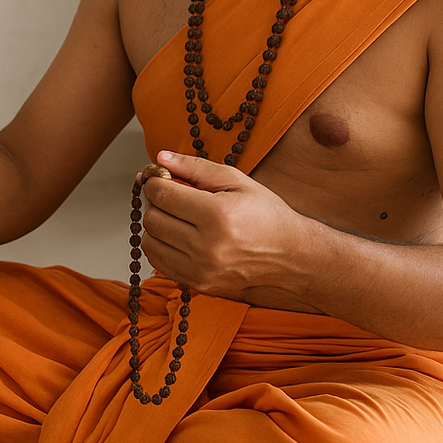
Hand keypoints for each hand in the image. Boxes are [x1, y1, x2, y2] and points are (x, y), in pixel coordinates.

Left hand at [138, 150, 307, 306]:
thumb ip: (195, 167)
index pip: (163, 195)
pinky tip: (177, 234)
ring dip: (156, 224)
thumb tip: (161, 158)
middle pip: (153, 218)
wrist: (292, 257)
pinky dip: (160, 246)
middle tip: (168, 193)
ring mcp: (201, 270)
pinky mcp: (198, 284)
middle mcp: (207, 247)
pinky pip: (159, 263)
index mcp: (218, 216)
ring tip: (174, 215)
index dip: (155, 181)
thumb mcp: (237, 181)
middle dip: (154, 201)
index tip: (159, 177)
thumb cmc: (267, 216)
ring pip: (150, 242)